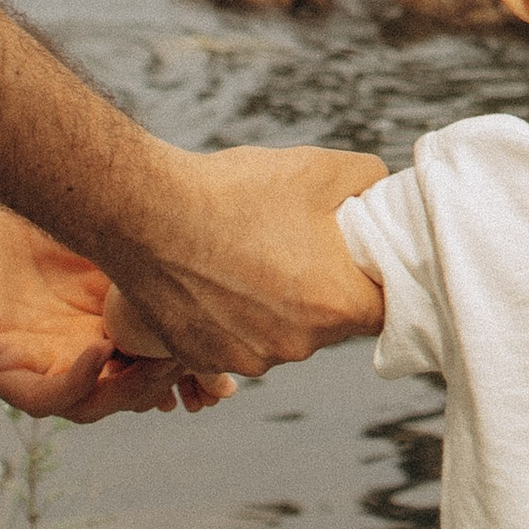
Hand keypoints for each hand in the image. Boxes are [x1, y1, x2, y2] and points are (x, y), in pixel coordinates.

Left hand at [0, 173, 228, 421]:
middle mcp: (74, 349)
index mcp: (108, 324)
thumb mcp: (121, 233)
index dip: (193, 377)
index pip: (156, 368)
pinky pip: (44, 396)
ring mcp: (36, 361)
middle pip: (131, 393)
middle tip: (201, 377)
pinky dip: (78, 383)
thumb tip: (240, 281)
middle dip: (170, 388)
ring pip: (92, 405)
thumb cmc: (45, 198)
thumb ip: (163, 261)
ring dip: (130, 392)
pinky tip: (101, 351)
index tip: (227, 377)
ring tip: (158, 363)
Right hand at [114, 143, 388, 383]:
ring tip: (248, 260)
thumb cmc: (234, 192)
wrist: (145, 212)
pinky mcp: (206, 360)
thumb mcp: (317, 168)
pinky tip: (217, 280)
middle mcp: (298, 345)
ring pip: (283, 337)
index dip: (375, 284)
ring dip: (276, 309)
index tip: (357, 261)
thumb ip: (368, 179)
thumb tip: (382, 187)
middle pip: (330, 325)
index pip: (383, 310)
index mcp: (335, 305)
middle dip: (321, 293)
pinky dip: (233, 320)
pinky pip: (236, 343)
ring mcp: (249, 359)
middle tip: (295, 250)